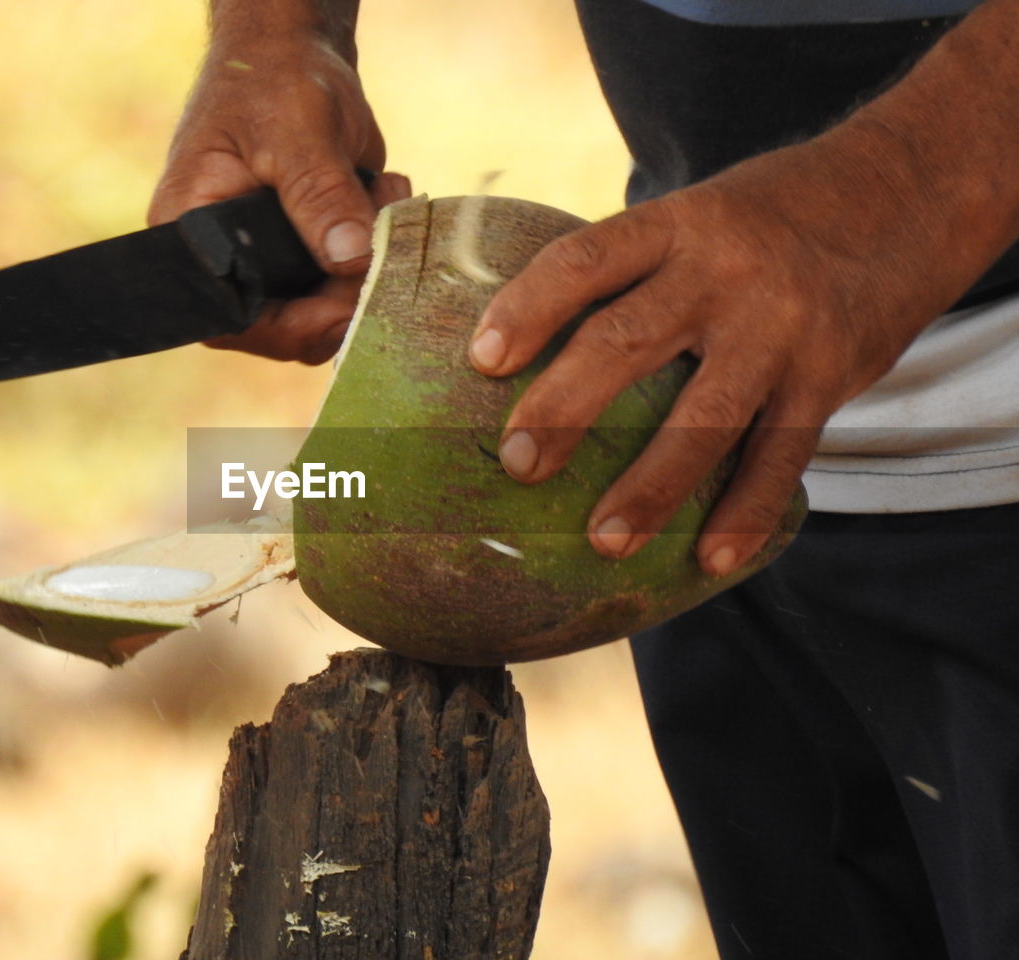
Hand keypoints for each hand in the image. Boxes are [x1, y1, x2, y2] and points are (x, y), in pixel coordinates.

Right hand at [148, 37, 410, 363]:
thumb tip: (351, 258)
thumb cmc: (274, 78)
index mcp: (192, 234)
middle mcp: (228, 258)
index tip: (338, 310)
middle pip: (283, 326)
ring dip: (369, 268)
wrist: (298, 52)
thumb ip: (320, 196)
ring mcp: (272, 260)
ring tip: (381, 196)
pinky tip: (384, 192)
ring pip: (324, 310)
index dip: (284, 329)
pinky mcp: (310, 251)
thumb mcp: (296, 132)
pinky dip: (379, 249)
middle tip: (378, 249)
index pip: (229, 317)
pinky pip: (348, 281)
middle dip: (341, 298)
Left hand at [468, 121, 977, 576]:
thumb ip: (635, 271)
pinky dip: (746, 511)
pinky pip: (782, 454)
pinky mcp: (830, 375)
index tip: (480, 359)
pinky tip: (711, 556)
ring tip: (605, 539)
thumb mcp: (699, 214)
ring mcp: (781, 328)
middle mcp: (725, 272)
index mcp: (678, 225)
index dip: (528, 307)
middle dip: (565, 407)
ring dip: (652, 485)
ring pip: (707, 417)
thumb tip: (540, 347)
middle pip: (628, 341)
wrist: (909, 192)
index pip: (585, 260)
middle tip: (516, 463)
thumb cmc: (771, 217)